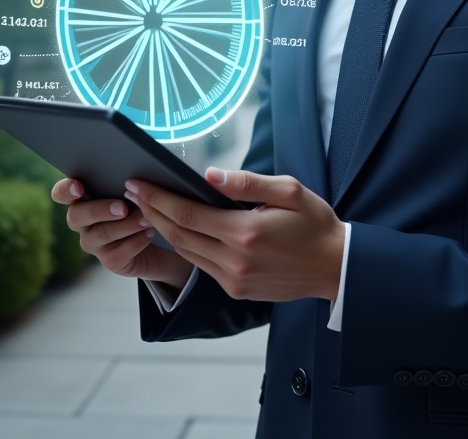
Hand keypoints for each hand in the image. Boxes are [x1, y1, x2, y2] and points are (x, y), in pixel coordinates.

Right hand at [51, 178, 191, 289]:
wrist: (153, 237)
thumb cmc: (137, 204)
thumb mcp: (129, 191)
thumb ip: (124, 182)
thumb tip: (134, 177)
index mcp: (82, 199)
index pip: (61, 193)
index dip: (65, 190)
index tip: (79, 187)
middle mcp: (82, 222)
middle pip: (77, 216)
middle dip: (100, 210)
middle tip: (123, 207)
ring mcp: (93, 243)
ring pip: (103, 234)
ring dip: (127, 224)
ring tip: (147, 218)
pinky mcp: (109, 260)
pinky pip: (119, 252)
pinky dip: (137, 240)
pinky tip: (149, 232)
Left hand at [129, 169, 344, 302]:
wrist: (335, 267)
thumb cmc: (314, 223)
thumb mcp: (289, 191)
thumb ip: (247, 184)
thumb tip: (209, 176)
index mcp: (246, 233)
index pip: (188, 214)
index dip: (158, 198)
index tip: (138, 183)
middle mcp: (235, 261)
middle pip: (180, 235)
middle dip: (153, 211)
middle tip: (133, 191)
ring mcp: (234, 280)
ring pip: (187, 253)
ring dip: (164, 230)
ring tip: (148, 207)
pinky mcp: (236, 291)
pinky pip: (202, 266)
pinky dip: (186, 246)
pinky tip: (179, 230)